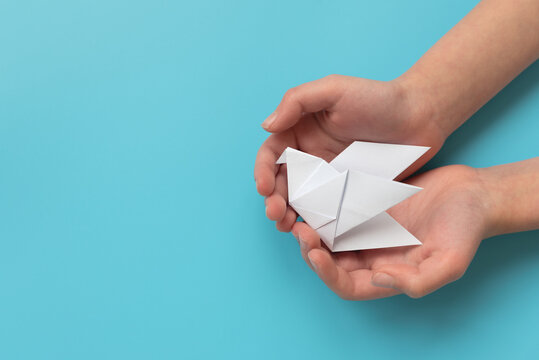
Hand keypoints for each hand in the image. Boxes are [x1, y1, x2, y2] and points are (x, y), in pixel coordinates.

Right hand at [255, 75, 444, 231]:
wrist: (421, 117)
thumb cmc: (378, 97)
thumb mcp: (333, 89)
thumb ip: (296, 102)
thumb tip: (266, 126)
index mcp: (301, 131)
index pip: (272, 153)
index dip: (263, 170)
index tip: (264, 187)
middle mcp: (310, 156)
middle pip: (282, 182)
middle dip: (273, 199)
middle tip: (275, 214)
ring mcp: (329, 178)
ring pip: (300, 201)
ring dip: (288, 214)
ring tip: (286, 226)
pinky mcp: (348, 194)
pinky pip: (326, 211)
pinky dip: (315, 223)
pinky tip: (311, 231)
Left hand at [292, 165, 490, 298]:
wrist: (474, 193)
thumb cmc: (466, 229)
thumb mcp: (450, 262)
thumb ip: (418, 281)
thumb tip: (378, 279)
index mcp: (390, 274)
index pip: (348, 285)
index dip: (327, 275)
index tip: (314, 254)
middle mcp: (375, 255)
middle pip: (333, 261)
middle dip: (312, 251)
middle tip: (300, 231)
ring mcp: (371, 230)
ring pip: (332, 237)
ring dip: (315, 230)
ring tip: (300, 214)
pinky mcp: (370, 207)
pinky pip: (341, 211)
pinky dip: (326, 208)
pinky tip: (316, 196)